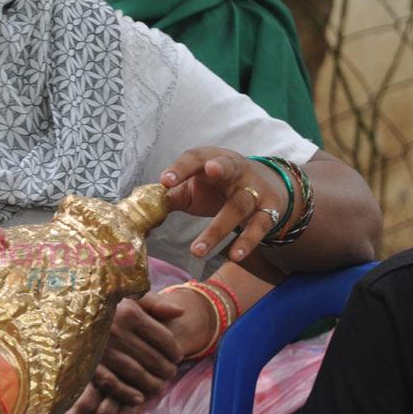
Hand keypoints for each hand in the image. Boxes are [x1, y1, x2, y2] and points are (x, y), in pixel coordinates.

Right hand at [89, 293, 185, 406]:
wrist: (67, 310)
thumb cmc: (104, 302)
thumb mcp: (129, 294)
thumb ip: (155, 302)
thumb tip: (180, 313)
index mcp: (129, 313)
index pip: (164, 339)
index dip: (175, 351)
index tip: (178, 356)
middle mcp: (116, 331)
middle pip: (152, 359)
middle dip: (167, 370)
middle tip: (171, 373)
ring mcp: (101, 350)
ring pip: (136, 373)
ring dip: (152, 384)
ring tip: (160, 386)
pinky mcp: (87, 364)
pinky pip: (111, 384)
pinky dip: (127, 394)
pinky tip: (138, 398)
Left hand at [160, 148, 286, 265]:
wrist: (270, 186)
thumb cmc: (220, 187)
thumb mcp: (196, 187)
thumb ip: (173, 196)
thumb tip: (142, 210)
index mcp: (213, 159)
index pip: (196, 158)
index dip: (181, 168)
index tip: (165, 181)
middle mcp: (237, 171)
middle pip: (229, 166)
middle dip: (221, 167)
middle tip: (210, 170)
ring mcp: (255, 190)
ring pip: (238, 206)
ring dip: (218, 229)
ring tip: (196, 251)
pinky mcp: (269, 210)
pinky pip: (259, 226)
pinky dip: (247, 241)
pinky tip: (234, 256)